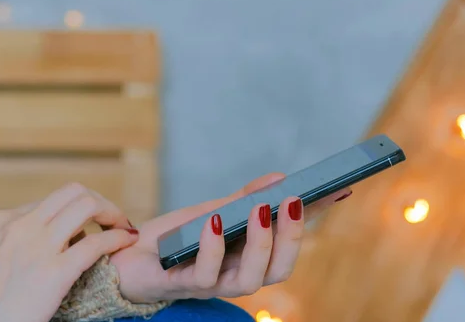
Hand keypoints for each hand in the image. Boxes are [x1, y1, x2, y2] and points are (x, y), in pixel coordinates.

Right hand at [0, 183, 138, 321]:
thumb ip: (21, 238)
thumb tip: (56, 231)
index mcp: (5, 221)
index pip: (57, 198)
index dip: (84, 206)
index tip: (96, 220)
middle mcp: (20, 227)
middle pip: (75, 192)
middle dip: (102, 202)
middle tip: (115, 219)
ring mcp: (37, 248)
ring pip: (87, 205)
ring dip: (114, 213)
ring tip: (123, 227)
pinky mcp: (54, 272)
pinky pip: (96, 243)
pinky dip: (118, 237)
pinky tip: (128, 240)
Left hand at [110, 172, 351, 302]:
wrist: (128, 256)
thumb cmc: (175, 237)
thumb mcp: (213, 210)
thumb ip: (245, 199)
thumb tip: (280, 177)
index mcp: (249, 257)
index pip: (290, 241)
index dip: (314, 219)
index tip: (335, 189)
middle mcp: (237, 274)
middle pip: (279, 269)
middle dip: (290, 237)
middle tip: (292, 202)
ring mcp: (213, 283)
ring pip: (252, 279)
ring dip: (261, 244)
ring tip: (261, 210)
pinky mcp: (184, 285)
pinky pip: (207, 273)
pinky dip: (214, 245)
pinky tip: (215, 220)